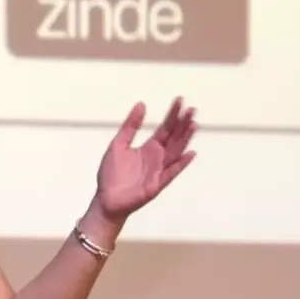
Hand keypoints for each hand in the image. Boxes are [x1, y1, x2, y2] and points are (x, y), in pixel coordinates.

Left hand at [96, 97, 197, 220]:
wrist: (106, 198)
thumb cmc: (111, 173)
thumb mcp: (118, 144)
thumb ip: (130, 126)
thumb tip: (141, 104)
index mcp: (149, 148)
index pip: (165, 128)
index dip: (172, 115)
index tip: (180, 100)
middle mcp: (157, 157)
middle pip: (174, 138)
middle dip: (183, 124)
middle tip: (192, 109)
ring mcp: (159, 170)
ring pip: (176, 151)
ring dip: (185, 139)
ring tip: (194, 124)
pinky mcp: (157, 183)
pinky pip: (171, 172)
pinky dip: (181, 163)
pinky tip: (190, 153)